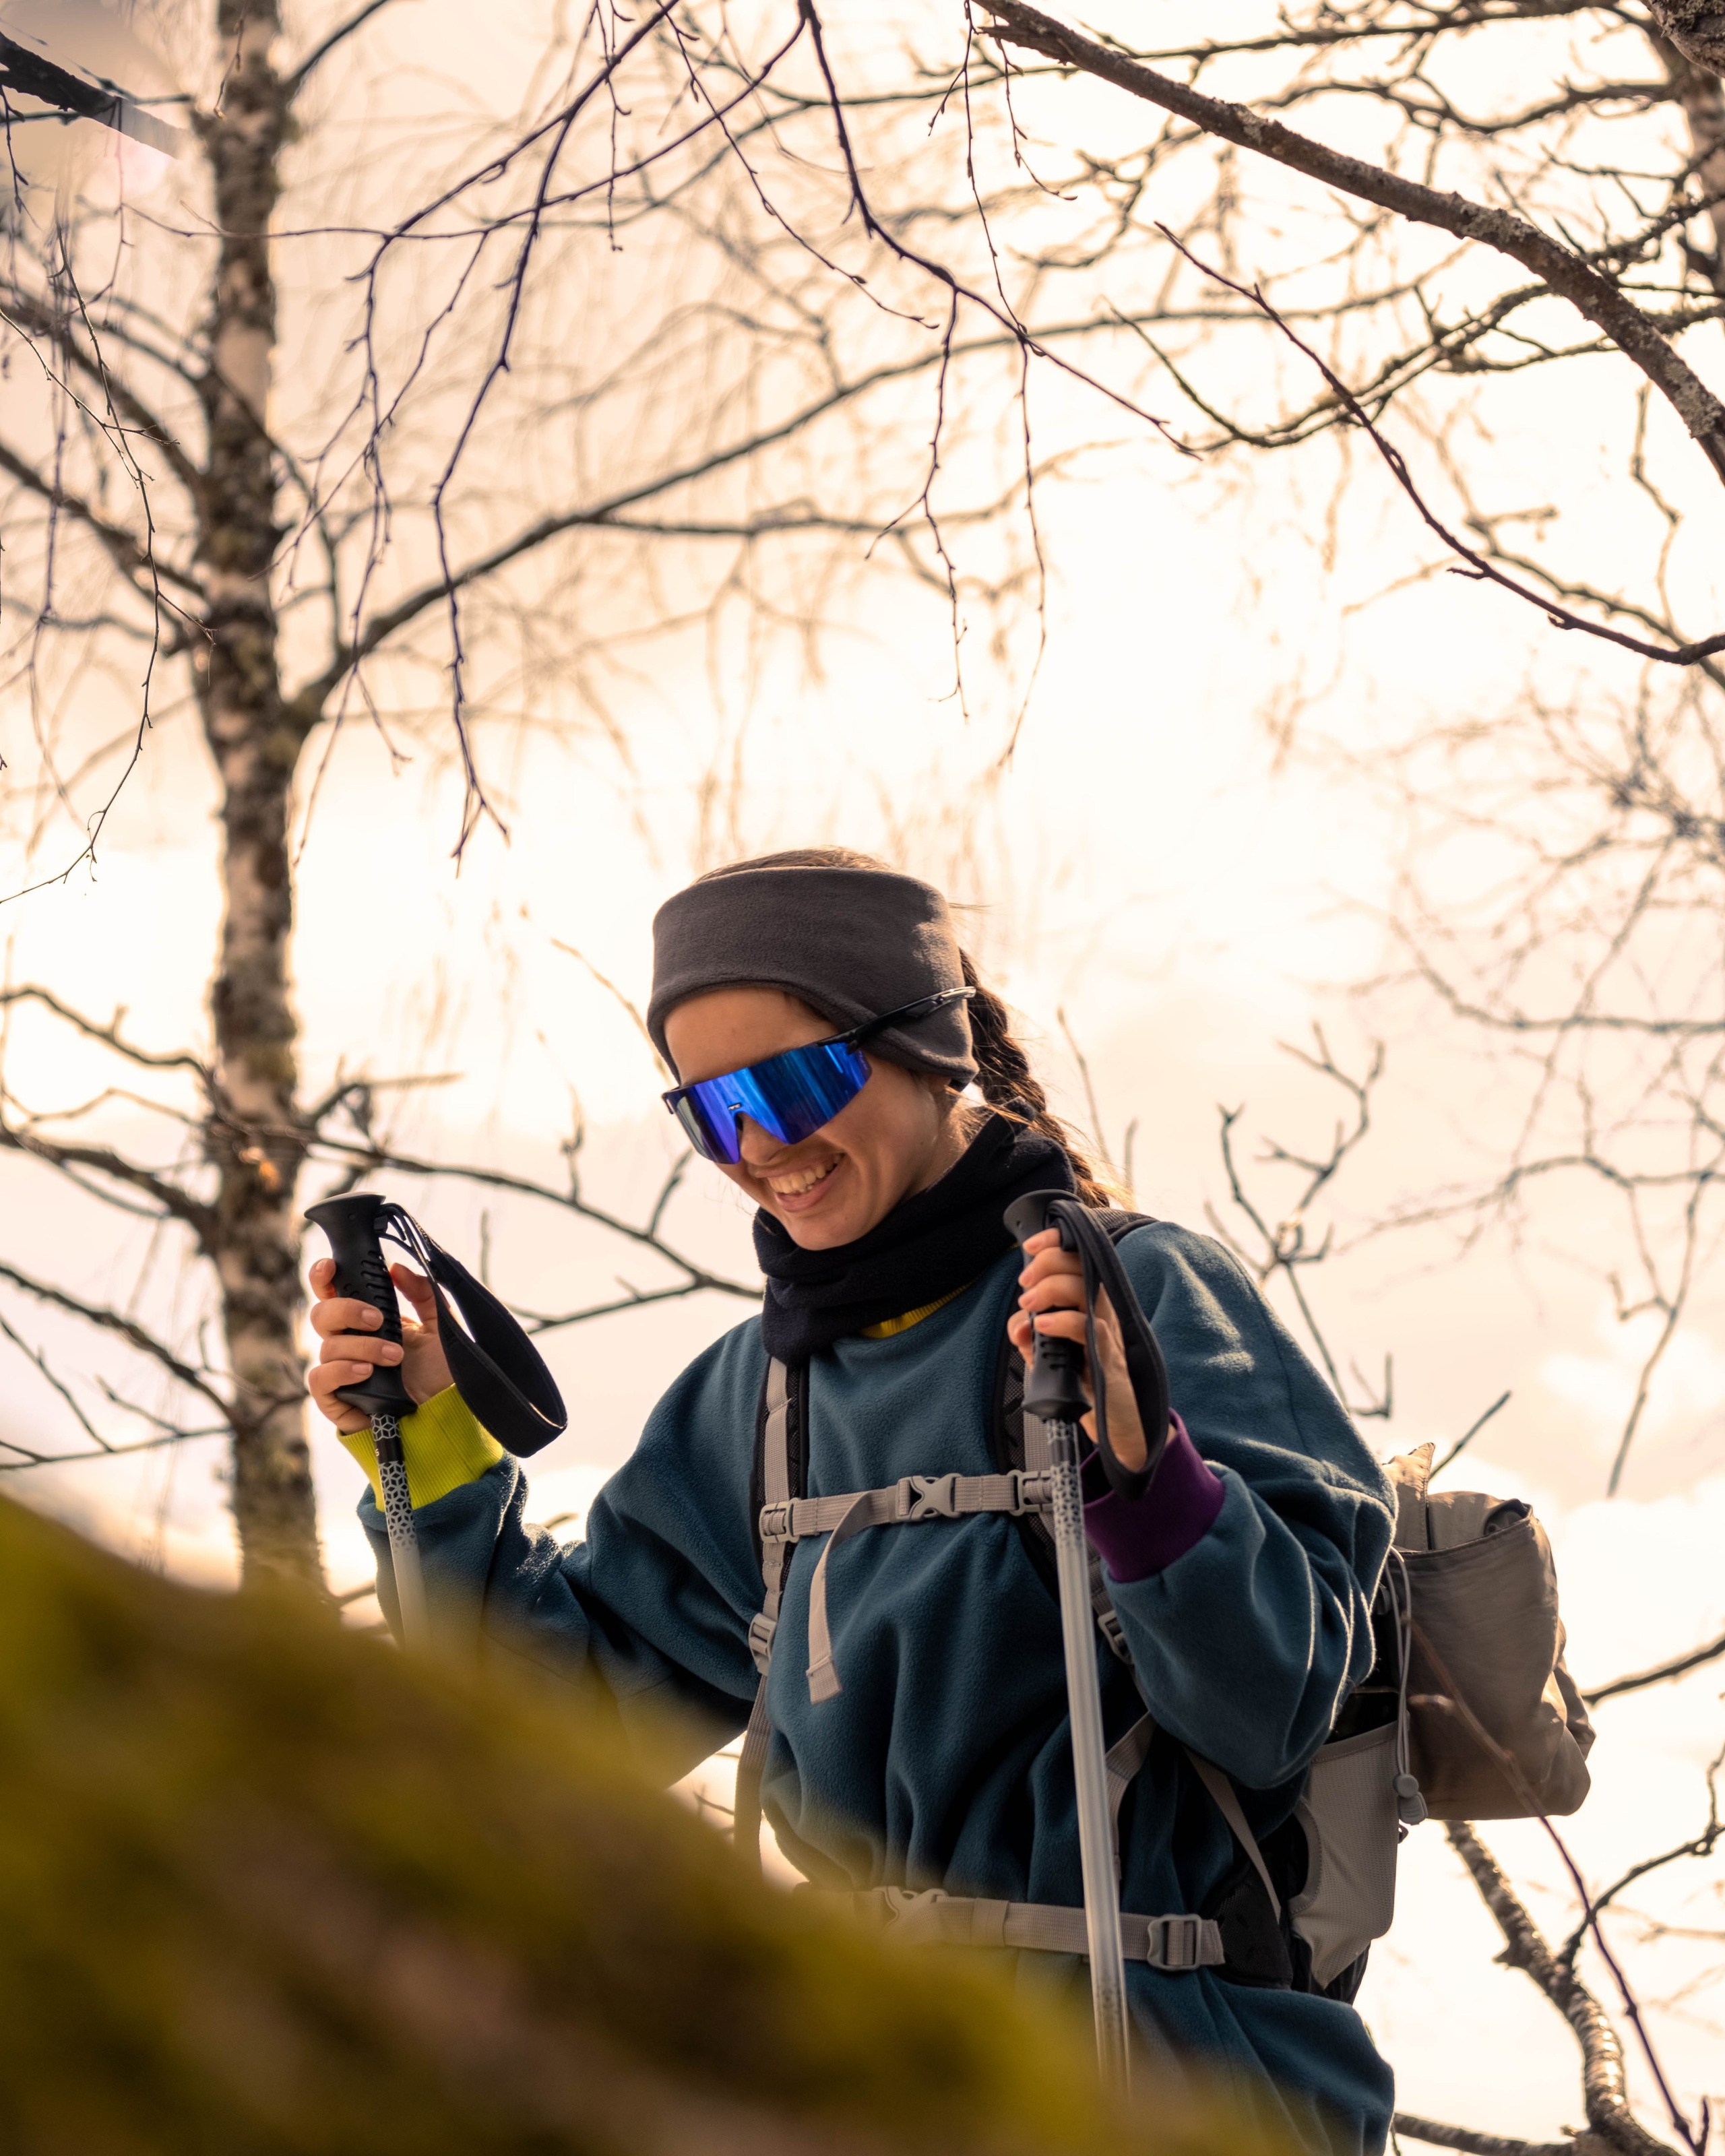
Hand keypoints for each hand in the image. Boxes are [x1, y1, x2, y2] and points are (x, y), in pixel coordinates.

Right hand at [307, 1259, 452, 1434]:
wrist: (444, 1412)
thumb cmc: (440, 1370)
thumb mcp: (441, 1325)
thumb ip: (424, 1293)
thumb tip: (397, 1268)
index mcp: (365, 1320)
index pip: (331, 1293)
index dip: (322, 1276)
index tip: (332, 1267)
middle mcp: (347, 1342)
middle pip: (320, 1314)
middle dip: (347, 1310)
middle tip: (378, 1319)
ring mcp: (338, 1370)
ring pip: (328, 1347)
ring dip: (363, 1347)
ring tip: (395, 1356)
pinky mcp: (334, 1399)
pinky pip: (319, 1379)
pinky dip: (342, 1371)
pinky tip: (366, 1372)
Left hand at [1008, 1227, 1147, 1473]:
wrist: (1118, 1423)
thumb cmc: (1088, 1381)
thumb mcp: (1051, 1353)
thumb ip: (1032, 1334)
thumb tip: (1019, 1323)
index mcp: (1091, 1301)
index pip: (1078, 1256)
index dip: (1055, 1242)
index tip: (1030, 1246)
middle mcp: (1103, 1310)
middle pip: (1082, 1264)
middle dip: (1048, 1264)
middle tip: (1025, 1286)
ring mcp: (1107, 1331)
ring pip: (1085, 1289)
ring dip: (1051, 1290)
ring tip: (1030, 1306)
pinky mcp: (1107, 1358)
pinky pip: (1088, 1328)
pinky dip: (1063, 1322)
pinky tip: (1044, 1326)